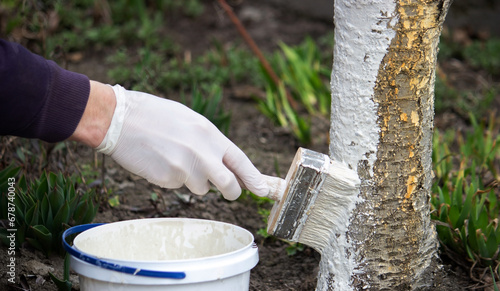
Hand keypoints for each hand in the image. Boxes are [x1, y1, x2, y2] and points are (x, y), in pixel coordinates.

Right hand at [95, 85, 268, 199]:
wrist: (120, 118)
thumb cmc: (154, 115)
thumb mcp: (189, 120)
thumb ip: (208, 141)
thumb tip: (223, 162)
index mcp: (210, 134)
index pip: (240, 160)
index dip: (254, 177)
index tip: (264, 190)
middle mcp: (202, 152)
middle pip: (229, 185)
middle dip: (232, 191)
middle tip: (230, 192)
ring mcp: (185, 167)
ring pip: (201, 188)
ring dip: (193, 180)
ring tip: (174, 158)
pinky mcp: (168, 179)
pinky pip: (178, 186)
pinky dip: (172, 179)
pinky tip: (160, 161)